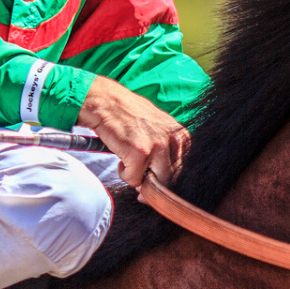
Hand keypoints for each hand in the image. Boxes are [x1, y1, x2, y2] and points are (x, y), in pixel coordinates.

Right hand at [76, 76, 188, 190]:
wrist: (107, 103)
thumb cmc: (130, 116)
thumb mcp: (159, 128)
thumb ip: (166, 150)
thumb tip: (164, 179)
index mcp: (181, 135)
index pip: (181, 168)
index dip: (166, 180)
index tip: (154, 184)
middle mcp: (173, 140)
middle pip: (169, 178)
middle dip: (153, 185)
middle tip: (139, 185)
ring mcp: (157, 146)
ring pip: (154, 181)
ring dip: (138, 179)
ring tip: (129, 164)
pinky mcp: (140, 153)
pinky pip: (133, 179)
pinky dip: (124, 174)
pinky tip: (121, 160)